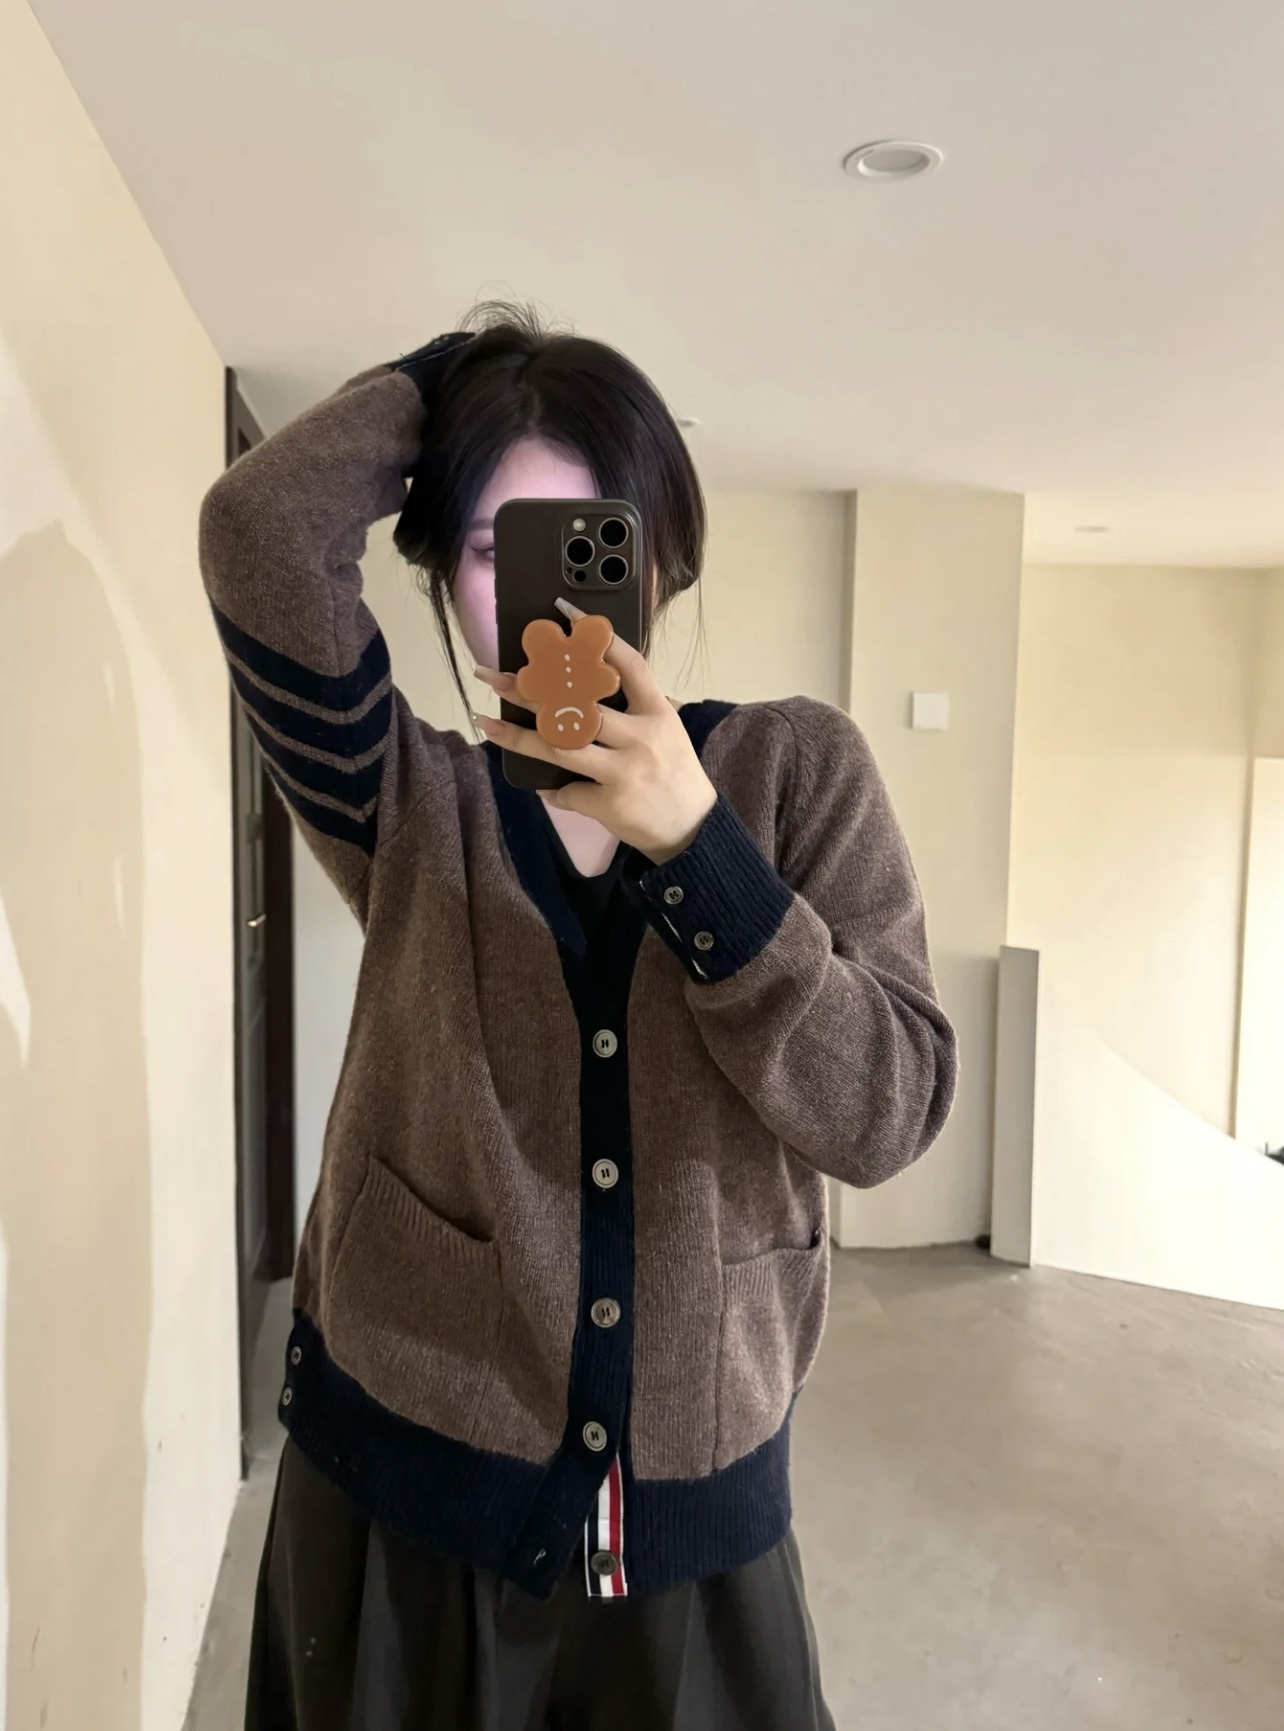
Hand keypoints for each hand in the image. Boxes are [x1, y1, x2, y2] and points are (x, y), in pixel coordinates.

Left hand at [472, 601, 716, 864]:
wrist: (693, 830)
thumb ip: (634, 709)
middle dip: (532, 688)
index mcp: (657, 712)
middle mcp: (642, 737)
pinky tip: (543, 788)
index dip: (595, 635)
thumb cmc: (674, 775)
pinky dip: (553, 790)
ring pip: (560, 745)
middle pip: (578, 703)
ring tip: (488, 722)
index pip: (627, 663)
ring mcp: (625, 771)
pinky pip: (567, 791)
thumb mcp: (667, 732)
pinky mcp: (611, 803)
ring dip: (519, 735)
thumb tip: (579, 686)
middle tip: (495, 676)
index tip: (563, 611)